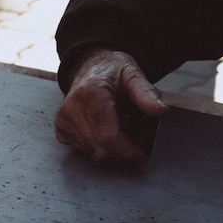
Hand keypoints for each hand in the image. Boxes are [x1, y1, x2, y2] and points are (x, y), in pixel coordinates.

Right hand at [55, 48, 169, 163]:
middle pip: (100, 150)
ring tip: (120, 129)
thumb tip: (161, 111)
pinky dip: (101, 147)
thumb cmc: (111, 72)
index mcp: (89, 94)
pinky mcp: (61, 132)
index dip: (128, 151)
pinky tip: (106, 131)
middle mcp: (71, 110)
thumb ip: (146, 93)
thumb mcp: (132, 74)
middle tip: (136, 144)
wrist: (88, 67)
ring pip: (93, 154)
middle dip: (123, 154)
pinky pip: (85, 151)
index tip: (143, 153)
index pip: (108, 136)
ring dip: (112, 150)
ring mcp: (63, 123)